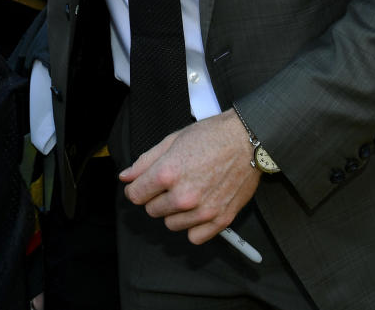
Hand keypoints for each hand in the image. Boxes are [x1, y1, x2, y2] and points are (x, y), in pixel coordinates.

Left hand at [118, 110, 260, 244]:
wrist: (247, 141)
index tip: (142, 186)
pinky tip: (197, 209)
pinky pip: (195, 237)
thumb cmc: (212, 136)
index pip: (135, 195)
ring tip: (187, 193)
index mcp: (168, 173)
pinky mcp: (220, 220)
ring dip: (174, 212)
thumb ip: (145, 161)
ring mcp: (203, 211)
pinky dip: (193, 226)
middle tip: (171, 184)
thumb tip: (126, 177)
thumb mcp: (172, 140)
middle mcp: (184, 196)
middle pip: (152, 210)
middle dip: (156, 198)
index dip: (136, 189)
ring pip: (171, 224)